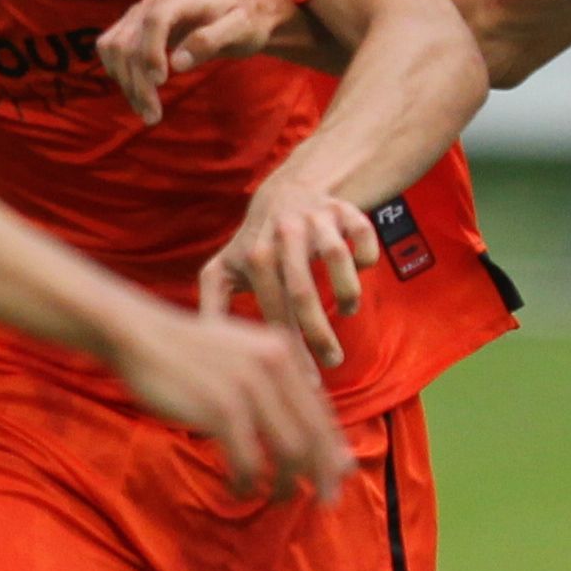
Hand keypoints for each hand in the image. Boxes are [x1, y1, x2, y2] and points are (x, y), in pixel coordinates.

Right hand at [99, 0, 303, 123]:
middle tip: (152, 116)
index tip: (160, 82)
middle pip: (131, 39)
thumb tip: (177, 63)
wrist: (239, 17)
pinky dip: (118, 73)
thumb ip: (210, 41)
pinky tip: (136, 94)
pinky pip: (111, 47)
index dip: (152, 51)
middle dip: (137, 81)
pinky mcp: (134, 25)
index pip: (155, 20)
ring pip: (115, 46)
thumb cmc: (244, 24)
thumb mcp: (240, 31)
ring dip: (125, 83)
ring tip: (147, 112)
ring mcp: (142, 10)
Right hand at [108, 297, 351, 501]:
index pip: (321, 411)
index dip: (332, 449)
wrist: (139, 334)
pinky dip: (248, 481)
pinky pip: (248, 460)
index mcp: (281, 353)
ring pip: (288, 451)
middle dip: (323, 474)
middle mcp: (272, 367)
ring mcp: (247, 388)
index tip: (338, 477)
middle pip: (313, 434)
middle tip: (325, 502)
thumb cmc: (187, 351)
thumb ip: (273, 379)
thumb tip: (298, 419)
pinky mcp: (220, 408)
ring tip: (279, 498)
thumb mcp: (241, 351)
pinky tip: (241, 489)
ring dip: (287, 484)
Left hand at [200, 171, 386, 370]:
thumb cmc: (253, 244)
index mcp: (255, 255)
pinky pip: (362, 233)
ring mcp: (315, 220)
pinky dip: (366, 254)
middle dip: (320, 334)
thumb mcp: (223, 272)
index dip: (292, 347)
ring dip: (347, 291)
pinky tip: (360, 270)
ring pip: (336, 257)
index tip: (307, 379)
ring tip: (348, 311)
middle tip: (333, 361)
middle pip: (303, 291)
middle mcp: (283, 234)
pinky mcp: (343, 210)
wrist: (286, 191)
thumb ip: (212, 307)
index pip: (273, 309)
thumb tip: (204, 351)